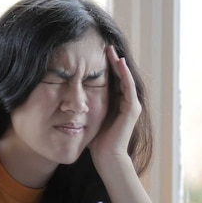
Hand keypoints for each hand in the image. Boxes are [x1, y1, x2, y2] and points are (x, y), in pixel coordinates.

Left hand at [88, 45, 140, 164]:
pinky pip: (128, 86)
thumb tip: (68, 97)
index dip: (105, 67)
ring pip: (125, 78)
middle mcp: (126, 102)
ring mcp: (131, 105)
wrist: (107, 156)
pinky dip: (124, 74)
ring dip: (118, 63)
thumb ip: (85, 106)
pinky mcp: (132, 109)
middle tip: (105, 46)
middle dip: (112, 61)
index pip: (112, 80)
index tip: (95, 53)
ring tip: (111, 50)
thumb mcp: (89, 117)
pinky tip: (118, 62)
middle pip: (120, 76)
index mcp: (116, 103)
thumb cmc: (96, 141)